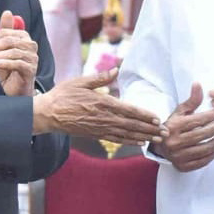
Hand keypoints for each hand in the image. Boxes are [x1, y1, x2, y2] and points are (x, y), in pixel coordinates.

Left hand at [0, 10, 36, 95]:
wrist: (16, 89)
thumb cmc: (9, 69)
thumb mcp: (2, 50)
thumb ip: (3, 32)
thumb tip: (7, 12)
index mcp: (24, 37)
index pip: (5, 33)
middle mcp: (31, 45)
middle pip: (9, 41)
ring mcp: (32, 57)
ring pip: (12, 52)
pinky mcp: (31, 69)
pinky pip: (17, 63)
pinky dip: (4, 62)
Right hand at [32, 69, 165, 145]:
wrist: (48, 114)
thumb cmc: (63, 95)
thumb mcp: (80, 82)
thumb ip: (99, 78)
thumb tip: (115, 70)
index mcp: (103, 102)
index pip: (129, 110)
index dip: (145, 115)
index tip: (158, 118)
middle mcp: (104, 117)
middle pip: (132, 125)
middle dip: (150, 129)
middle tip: (165, 132)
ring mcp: (100, 128)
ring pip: (126, 134)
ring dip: (143, 136)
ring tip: (157, 139)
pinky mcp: (95, 134)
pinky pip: (116, 139)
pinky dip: (129, 141)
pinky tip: (139, 143)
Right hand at [152, 82, 213, 171]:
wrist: (160, 147)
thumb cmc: (173, 126)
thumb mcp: (180, 112)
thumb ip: (192, 100)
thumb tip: (198, 84)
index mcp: (172, 126)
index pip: (197, 120)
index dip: (213, 114)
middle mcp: (174, 142)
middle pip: (203, 134)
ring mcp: (178, 156)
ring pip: (206, 148)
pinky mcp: (183, 167)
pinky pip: (204, 160)